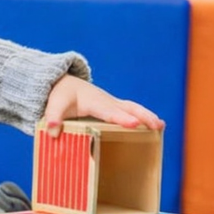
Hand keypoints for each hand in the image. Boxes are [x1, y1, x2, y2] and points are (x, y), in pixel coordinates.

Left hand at [41, 74, 163, 135]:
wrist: (65, 83)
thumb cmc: (61, 95)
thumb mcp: (53, 105)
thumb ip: (52, 117)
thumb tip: (52, 131)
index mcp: (92, 101)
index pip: (108, 111)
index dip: (120, 117)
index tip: (133, 123)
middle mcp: (105, 100)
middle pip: (126, 108)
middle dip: (141, 116)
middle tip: (155, 125)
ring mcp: (112, 102)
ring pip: (133, 107)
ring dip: (147, 115)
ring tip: (161, 126)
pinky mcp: (115, 106)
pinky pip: (132, 109)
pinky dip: (145, 115)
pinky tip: (157, 126)